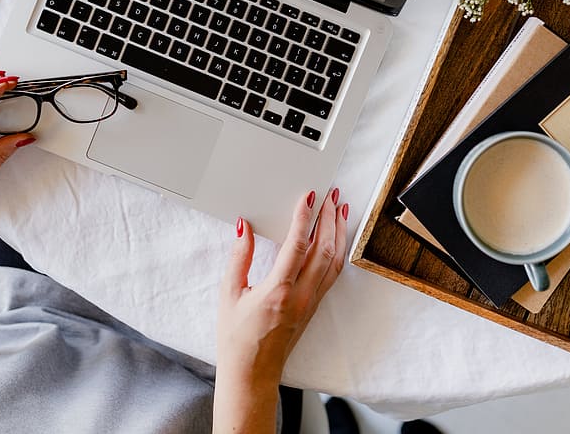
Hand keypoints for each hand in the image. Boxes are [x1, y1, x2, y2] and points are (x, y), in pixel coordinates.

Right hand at [218, 188, 348, 383]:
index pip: (297, 245)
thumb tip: (243, 227)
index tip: (308, 197)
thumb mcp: (229, 294)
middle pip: (324, 249)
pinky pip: (332, 275)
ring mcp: (311, 303)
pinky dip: (337, 252)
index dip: (305, 217)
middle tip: (331, 195)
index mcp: (278, 291)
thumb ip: (239, 257)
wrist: (251, 374)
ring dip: (339, 233)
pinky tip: (336, 239)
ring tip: (340, 210)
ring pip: (333, 262)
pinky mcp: (314, 307)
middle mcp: (300, 296)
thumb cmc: (236, 339)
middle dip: (329, 218)